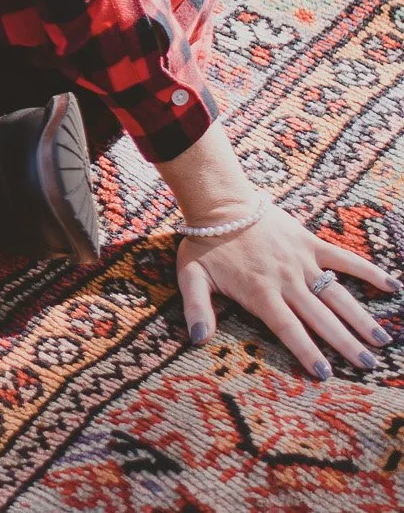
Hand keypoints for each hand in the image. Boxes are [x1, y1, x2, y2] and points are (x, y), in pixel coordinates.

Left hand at [178, 203, 395, 378]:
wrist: (219, 201)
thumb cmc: (205, 242)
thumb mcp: (191, 275)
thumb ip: (196, 308)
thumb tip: (197, 339)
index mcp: (261, 292)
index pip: (288, 328)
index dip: (307, 351)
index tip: (325, 373)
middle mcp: (286, 280)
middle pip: (320, 317)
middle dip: (344, 343)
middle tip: (368, 366)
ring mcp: (301, 260)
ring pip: (336, 294)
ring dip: (360, 318)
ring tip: (382, 341)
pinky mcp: (310, 242)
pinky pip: (344, 258)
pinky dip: (369, 271)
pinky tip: (394, 286)